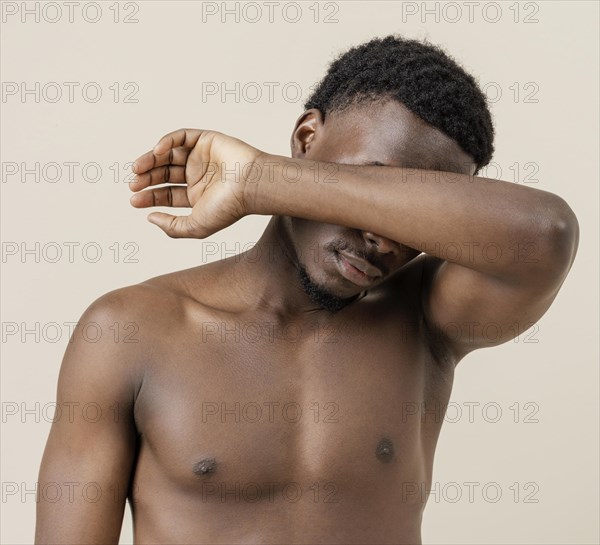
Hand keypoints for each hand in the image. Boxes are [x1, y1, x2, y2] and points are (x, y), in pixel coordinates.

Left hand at [129, 129, 262, 237]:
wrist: (250, 184)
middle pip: (164, 174)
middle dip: (146, 178)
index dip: (149, 196)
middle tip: (133, 183)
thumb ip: (172, 227)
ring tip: (137, 168)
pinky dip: (166, 141)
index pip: (166, 194)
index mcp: (197, 196)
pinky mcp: (206, 140)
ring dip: (150, 159)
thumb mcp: (195, 226)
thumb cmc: (229, 207)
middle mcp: (198, 176)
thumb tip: (150, 217)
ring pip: (168, 154)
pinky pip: (181, 137)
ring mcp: (201, 157)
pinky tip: (157, 151)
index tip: (134, 200)